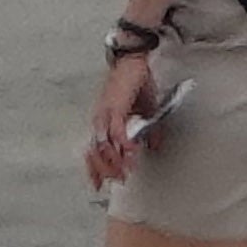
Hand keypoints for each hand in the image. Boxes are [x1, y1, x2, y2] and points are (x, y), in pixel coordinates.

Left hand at [84, 56, 159, 191]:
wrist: (134, 61)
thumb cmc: (135, 82)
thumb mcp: (145, 110)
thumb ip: (148, 130)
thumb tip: (153, 147)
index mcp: (104, 121)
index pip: (93, 150)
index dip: (94, 169)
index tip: (98, 185)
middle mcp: (100, 119)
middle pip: (95, 152)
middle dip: (105, 170)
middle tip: (118, 180)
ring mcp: (105, 113)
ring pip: (103, 144)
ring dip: (114, 160)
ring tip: (125, 171)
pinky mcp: (115, 107)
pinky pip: (116, 130)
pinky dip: (123, 143)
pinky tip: (130, 152)